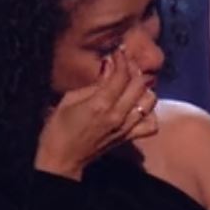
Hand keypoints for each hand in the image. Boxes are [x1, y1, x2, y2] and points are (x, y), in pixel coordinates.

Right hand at [35, 47, 158, 179]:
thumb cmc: (59, 127)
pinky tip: (138, 107)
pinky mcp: (129, 138)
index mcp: (100, 104)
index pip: (121, 75)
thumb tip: (109, 65)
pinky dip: (149, 113)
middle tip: (124, 63)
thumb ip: (94, 84)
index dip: (121, 59)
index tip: (117, 51)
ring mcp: (126, 128)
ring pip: (149, 101)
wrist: (62, 159)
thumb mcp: (69, 100)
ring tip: (132, 83)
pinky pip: (150, 124)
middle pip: (139, 84)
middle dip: (133, 69)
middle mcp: (118, 115)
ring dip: (143, 88)